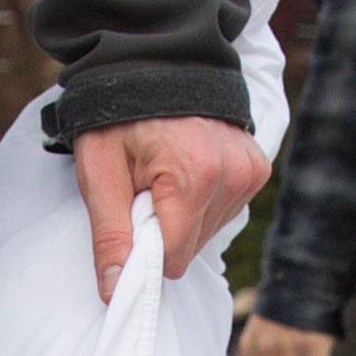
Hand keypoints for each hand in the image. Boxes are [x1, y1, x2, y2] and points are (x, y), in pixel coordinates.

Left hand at [76, 116, 271, 300]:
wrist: (155, 63)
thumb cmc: (119, 115)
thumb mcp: (99, 171)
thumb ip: (110, 234)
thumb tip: (116, 292)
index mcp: (195, 177)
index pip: (172, 258)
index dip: (141, 250)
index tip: (126, 221)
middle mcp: (233, 175)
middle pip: (190, 249)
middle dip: (161, 231)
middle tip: (142, 188)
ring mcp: (249, 171)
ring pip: (207, 234)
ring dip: (181, 216)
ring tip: (162, 174)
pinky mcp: (256, 168)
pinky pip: (224, 212)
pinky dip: (200, 202)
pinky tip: (185, 171)